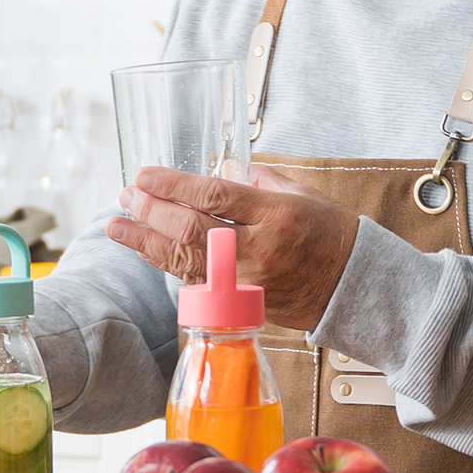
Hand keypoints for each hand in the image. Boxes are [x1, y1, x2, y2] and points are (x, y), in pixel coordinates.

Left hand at [106, 164, 359, 331]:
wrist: (354, 285)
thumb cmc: (332, 234)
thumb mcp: (302, 194)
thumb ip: (258, 182)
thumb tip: (222, 169)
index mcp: (275, 215)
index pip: (213, 196)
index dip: (173, 185)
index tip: (145, 175)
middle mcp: (259, 250)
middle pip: (191, 230)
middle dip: (151, 212)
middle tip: (126, 196)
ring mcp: (248, 281)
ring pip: (185, 262)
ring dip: (146, 243)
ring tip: (117, 226)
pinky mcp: (242, 303)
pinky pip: (196, 283)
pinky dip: (167, 265)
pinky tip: (147, 251)